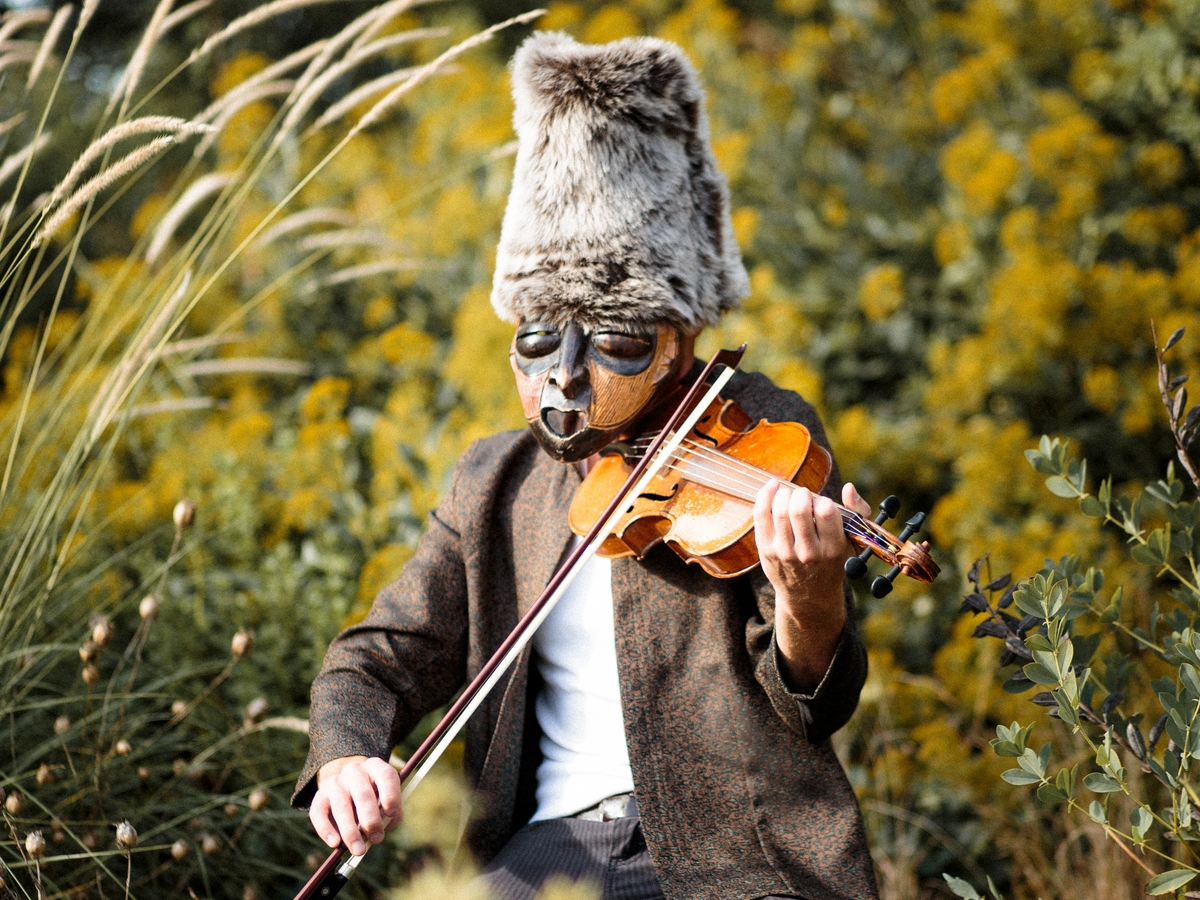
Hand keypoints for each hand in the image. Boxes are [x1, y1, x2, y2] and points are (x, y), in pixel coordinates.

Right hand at [309, 755, 400, 855]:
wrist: (347, 785)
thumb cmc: (375, 797)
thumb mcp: (387, 799)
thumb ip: (390, 812)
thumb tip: (384, 827)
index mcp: (376, 767)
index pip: (385, 776)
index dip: (390, 795)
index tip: (391, 814)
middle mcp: (355, 771)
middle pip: (362, 794)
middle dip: (371, 820)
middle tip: (378, 839)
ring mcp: (335, 782)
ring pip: (341, 807)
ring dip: (350, 831)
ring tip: (358, 850)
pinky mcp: (320, 796)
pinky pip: (319, 814)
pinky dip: (326, 830)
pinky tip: (335, 843)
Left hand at [753, 480, 870, 691]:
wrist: (808, 595)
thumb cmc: (832, 561)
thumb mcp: (852, 542)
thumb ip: (857, 512)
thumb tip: (848, 488)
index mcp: (832, 549)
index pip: (826, 512)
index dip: (823, 500)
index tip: (821, 504)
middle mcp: (808, 552)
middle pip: (799, 509)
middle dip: (802, 493)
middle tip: (804, 495)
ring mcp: (784, 552)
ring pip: (780, 510)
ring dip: (784, 494)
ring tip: (790, 495)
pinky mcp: (766, 550)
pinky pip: (761, 515)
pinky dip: (765, 495)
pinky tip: (773, 488)